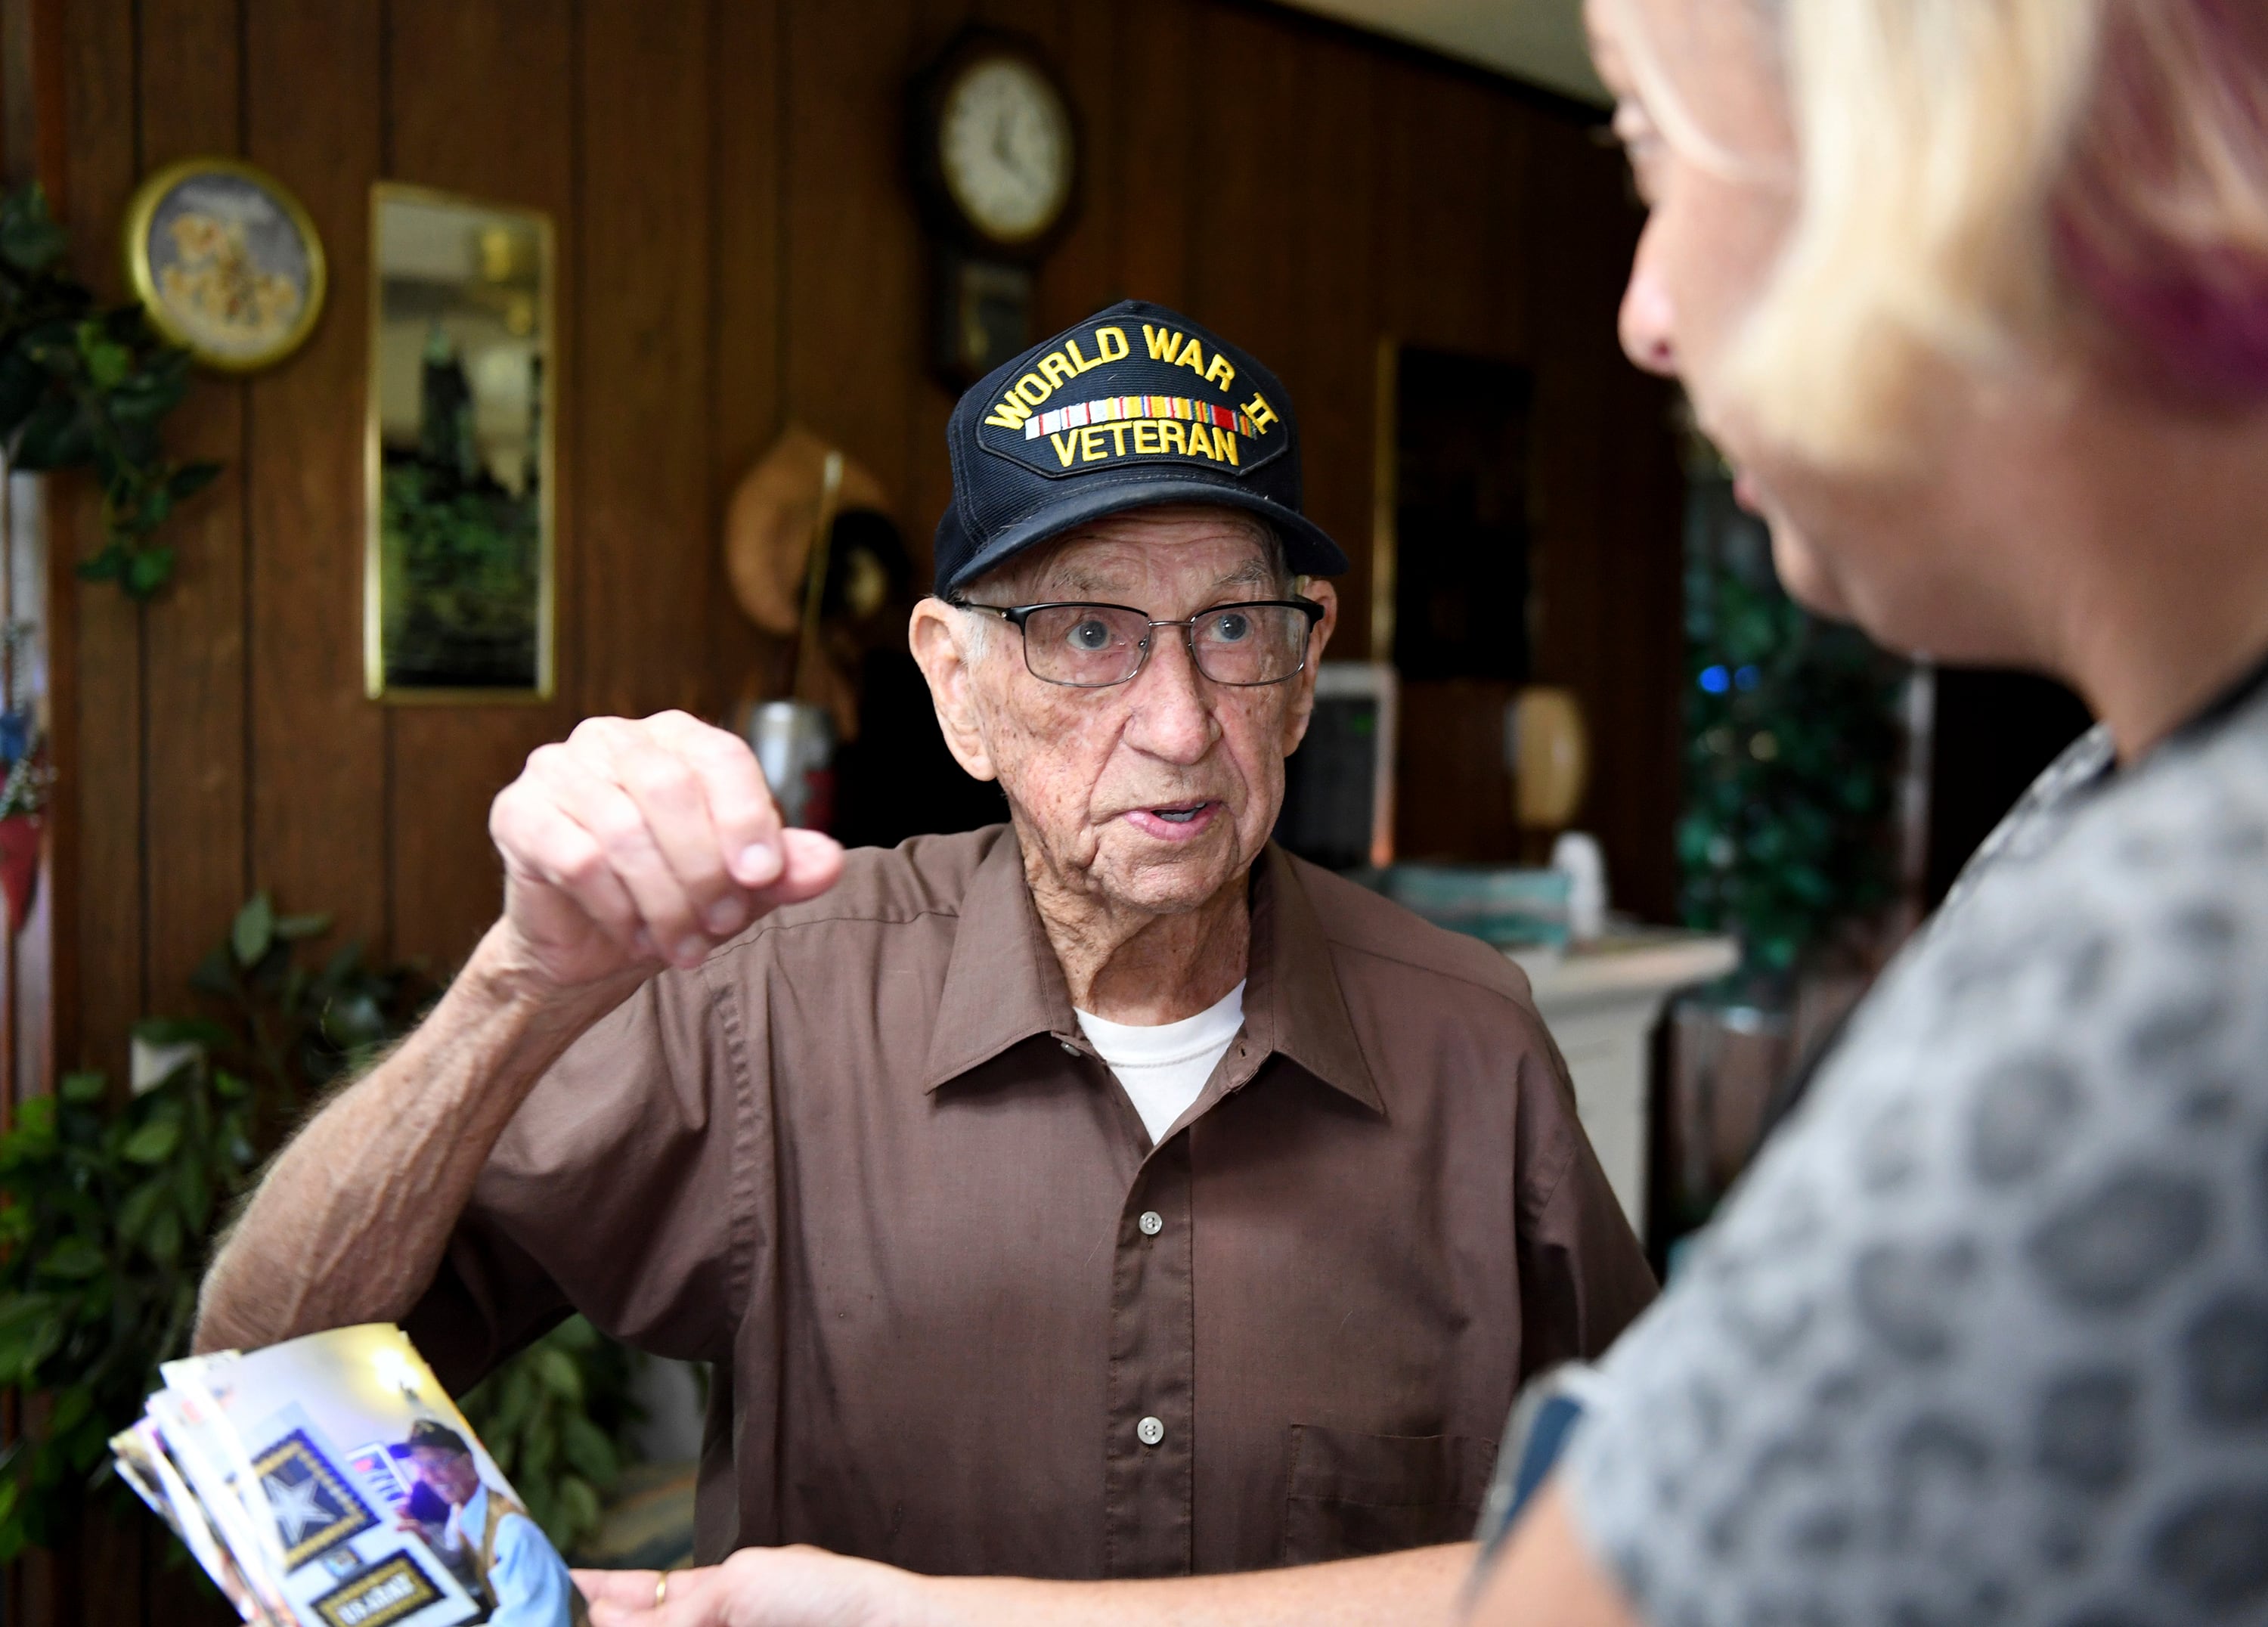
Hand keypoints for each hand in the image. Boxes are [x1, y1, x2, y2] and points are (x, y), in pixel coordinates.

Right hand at [488, 711, 843, 990]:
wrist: (590, 947)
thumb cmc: (672, 897)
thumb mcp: (741, 889)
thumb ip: (785, 870)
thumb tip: (829, 861)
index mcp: (676, 737)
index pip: (721, 756)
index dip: (748, 817)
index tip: (763, 877)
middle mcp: (614, 737)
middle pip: (672, 790)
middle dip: (705, 869)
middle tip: (722, 925)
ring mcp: (558, 768)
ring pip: (624, 830)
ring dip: (663, 900)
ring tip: (684, 946)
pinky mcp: (517, 812)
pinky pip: (577, 858)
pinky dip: (616, 908)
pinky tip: (633, 935)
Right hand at [574, 1547, 930, 1626]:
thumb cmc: (828, 1599)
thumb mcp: (741, 1588)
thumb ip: (676, 1612)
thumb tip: (605, 1621)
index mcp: (721, 1590)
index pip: (644, 1592)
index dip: (600, 1591)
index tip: (555, 1586)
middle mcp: (718, 1623)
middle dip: (601, 1621)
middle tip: (548, 1616)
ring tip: (576, 1624)